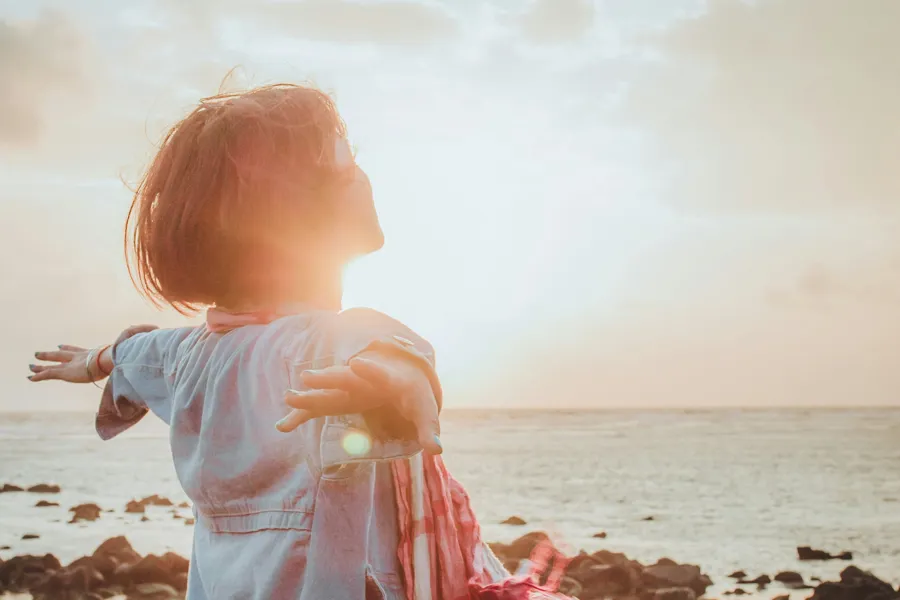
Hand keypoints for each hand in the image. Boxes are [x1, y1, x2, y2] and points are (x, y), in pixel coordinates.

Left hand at [29, 324, 158, 383]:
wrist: (117, 358)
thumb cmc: (128, 353)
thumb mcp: (136, 346)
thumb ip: (143, 338)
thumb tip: (157, 329)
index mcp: (94, 353)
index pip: (80, 350)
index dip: (70, 347)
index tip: (61, 345)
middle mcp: (82, 356)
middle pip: (64, 354)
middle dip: (53, 353)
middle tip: (42, 352)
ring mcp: (74, 364)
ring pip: (54, 363)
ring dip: (42, 364)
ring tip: (30, 366)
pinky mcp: (68, 371)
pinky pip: (50, 374)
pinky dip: (40, 375)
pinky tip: (30, 377)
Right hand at [278, 355, 441, 454]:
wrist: (401, 374)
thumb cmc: (414, 394)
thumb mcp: (425, 410)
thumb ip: (429, 429)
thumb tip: (436, 450)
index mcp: (388, 380)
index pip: (380, 373)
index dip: (371, 369)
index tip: (358, 363)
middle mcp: (364, 380)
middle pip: (344, 378)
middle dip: (327, 377)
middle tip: (306, 376)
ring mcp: (349, 388)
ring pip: (327, 390)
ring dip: (309, 394)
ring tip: (288, 397)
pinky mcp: (340, 399)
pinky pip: (319, 407)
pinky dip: (302, 414)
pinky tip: (283, 425)